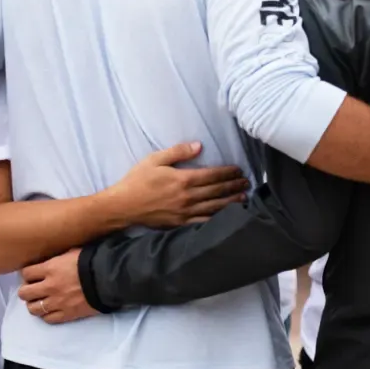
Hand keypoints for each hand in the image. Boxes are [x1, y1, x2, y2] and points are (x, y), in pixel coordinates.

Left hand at [18, 250, 98, 323]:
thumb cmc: (93, 262)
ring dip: (34, 304)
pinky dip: (47, 315)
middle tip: (33, 289)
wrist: (109, 280)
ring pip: (33, 309)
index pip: (26, 273)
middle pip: (24, 293)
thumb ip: (59, 257)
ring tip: (40, 301)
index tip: (32, 275)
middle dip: (26, 290)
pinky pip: (48, 319)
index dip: (27, 274)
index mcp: (50, 269)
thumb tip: (53, 258)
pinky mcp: (67, 314)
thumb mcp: (74, 252)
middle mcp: (50, 287)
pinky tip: (51, 309)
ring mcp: (57, 303)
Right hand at [105, 142, 248, 227]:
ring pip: (214, 207)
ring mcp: (185, 212)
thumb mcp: (155, 160)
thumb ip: (178, 152)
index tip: (238, 170)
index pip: (212, 175)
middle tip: (246, 182)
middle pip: (217, 191)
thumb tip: (199, 146)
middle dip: (234, 186)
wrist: (123, 206)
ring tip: (244, 197)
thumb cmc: (137, 181)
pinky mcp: (181, 223)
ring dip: (231, 202)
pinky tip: (227, 216)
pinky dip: (218, 218)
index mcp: (183, 180)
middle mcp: (187, 197)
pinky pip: (204, 221)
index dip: (227, 172)